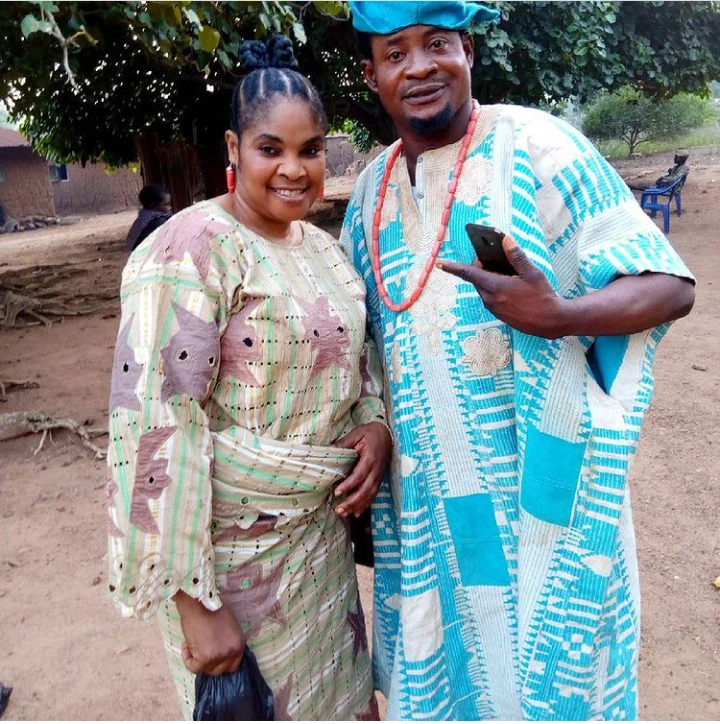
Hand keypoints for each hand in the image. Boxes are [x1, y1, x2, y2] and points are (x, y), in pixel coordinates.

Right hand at [174, 590, 244, 675]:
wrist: (199, 602)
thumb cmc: (211, 609)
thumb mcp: (228, 627)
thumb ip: (227, 641)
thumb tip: (219, 653)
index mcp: (239, 644)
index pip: (233, 664)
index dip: (220, 661)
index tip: (210, 654)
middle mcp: (232, 652)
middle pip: (220, 670)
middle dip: (209, 662)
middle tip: (200, 649)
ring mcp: (219, 656)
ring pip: (206, 669)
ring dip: (197, 659)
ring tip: (193, 641)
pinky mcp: (205, 659)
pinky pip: (194, 668)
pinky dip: (187, 659)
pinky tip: (187, 644)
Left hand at [333, 422, 391, 517]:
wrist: (388, 434)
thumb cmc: (371, 433)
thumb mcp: (357, 433)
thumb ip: (344, 443)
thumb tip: (329, 450)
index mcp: (370, 458)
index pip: (359, 475)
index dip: (348, 485)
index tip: (337, 492)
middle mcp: (376, 470)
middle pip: (365, 490)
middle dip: (352, 502)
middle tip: (339, 509)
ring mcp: (379, 476)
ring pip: (370, 495)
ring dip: (357, 506)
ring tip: (344, 513)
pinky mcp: (379, 479)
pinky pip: (373, 494)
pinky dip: (365, 504)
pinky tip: (356, 512)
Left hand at [437, 236, 569, 338]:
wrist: (550, 322)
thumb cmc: (542, 297)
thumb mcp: (532, 272)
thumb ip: (516, 256)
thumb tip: (506, 240)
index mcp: (495, 287)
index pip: (468, 274)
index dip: (453, 268)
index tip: (440, 263)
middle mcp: (490, 299)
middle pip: (476, 278)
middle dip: (481, 267)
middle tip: (497, 259)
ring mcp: (493, 308)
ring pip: (483, 288)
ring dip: (489, 278)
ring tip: (508, 273)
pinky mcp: (498, 314)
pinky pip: (490, 297)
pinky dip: (494, 288)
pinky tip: (510, 286)